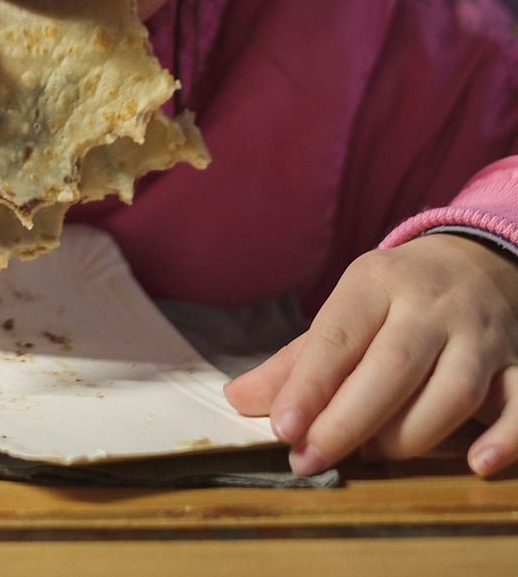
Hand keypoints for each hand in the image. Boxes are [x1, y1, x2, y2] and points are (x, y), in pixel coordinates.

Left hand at [224, 235, 517, 476]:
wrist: (475, 263)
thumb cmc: (396, 299)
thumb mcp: (346, 310)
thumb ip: (297, 361)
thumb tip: (237, 400)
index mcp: (377, 282)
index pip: (339, 333)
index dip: (310, 384)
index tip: (282, 427)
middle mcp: (430, 305)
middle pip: (394, 364)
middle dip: (349, 418)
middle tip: (309, 458)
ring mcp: (479, 335)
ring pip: (454, 389)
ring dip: (411, 434)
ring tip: (371, 457)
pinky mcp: (516, 364)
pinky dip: (506, 437)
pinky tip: (477, 464)